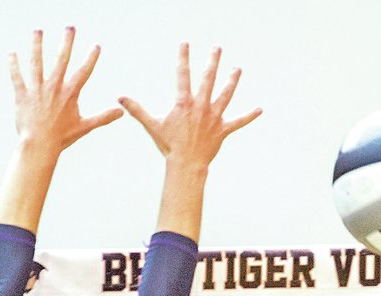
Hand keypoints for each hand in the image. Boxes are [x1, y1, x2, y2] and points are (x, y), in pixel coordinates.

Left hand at [9, 27, 121, 157]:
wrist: (40, 146)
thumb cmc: (62, 138)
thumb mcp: (85, 127)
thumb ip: (103, 117)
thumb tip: (121, 113)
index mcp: (69, 94)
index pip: (83, 72)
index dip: (91, 58)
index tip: (96, 46)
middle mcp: (53, 87)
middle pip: (61, 60)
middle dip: (67, 42)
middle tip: (70, 27)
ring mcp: (37, 90)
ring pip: (36, 63)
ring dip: (37, 45)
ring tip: (38, 31)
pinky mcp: (22, 95)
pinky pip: (17, 77)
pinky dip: (13, 65)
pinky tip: (12, 53)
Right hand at [119, 43, 261, 169]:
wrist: (186, 165)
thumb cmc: (169, 147)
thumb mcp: (152, 126)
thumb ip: (137, 110)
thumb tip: (120, 98)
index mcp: (184, 103)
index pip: (182, 75)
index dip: (183, 58)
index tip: (185, 44)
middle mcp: (201, 106)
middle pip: (208, 79)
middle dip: (213, 62)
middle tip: (217, 49)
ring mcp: (214, 117)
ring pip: (225, 95)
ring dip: (232, 81)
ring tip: (238, 69)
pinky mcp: (222, 130)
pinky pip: (238, 122)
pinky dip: (249, 116)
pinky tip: (259, 110)